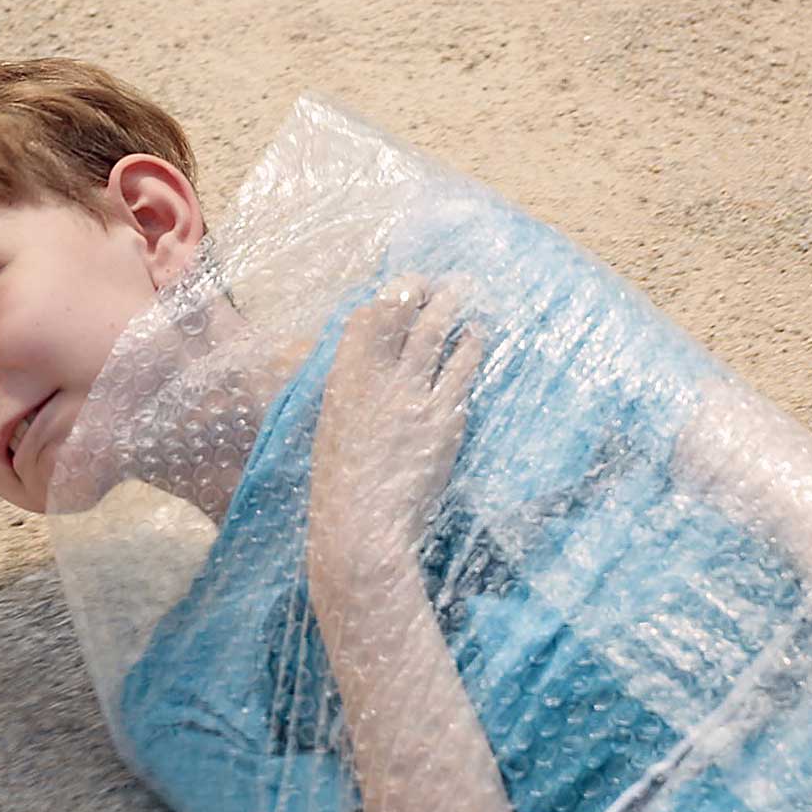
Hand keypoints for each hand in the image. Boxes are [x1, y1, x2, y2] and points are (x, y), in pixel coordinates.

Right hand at [310, 274, 483, 595]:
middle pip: (405, 313)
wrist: (362, 529)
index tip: (405, 287)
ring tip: (467, 291)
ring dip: (454, 305)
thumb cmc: (339, 485)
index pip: (368, 316)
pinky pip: (464, 368)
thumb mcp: (332, 425)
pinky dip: (472, 344)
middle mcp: (378, 378)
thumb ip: (351, 388)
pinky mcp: (445, 419)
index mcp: (343, 378)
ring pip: (438, 332)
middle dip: (427, 289)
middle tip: (445, 282)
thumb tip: (370, 362)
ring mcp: (414, 396)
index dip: (390, 294)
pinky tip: (478, 335)